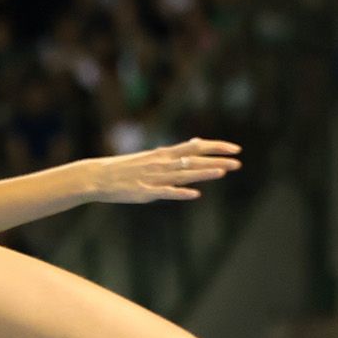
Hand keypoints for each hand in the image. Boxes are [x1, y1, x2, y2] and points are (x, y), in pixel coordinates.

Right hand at [81, 137, 241, 203]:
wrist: (98, 176)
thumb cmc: (125, 168)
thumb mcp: (153, 155)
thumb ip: (175, 153)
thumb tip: (195, 143)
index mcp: (164, 153)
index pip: (196, 147)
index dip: (217, 147)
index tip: (235, 148)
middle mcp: (162, 163)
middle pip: (194, 161)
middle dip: (217, 161)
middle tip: (238, 162)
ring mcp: (154, 177)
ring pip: (183, 174)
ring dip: (203, 173)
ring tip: (223, 172)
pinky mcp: (145, 192)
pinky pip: (165, 192)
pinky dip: (180, 192)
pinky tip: (194, 194)